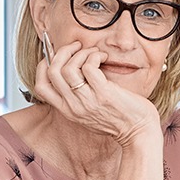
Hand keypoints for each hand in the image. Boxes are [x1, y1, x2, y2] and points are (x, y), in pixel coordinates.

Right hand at [33, 40, 157, 146]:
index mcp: (67, 111)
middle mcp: (73, 106)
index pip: (41, 87)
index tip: (59, 56)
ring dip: (82, 53)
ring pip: (68, 67)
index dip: (44, 65)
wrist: (138, 133)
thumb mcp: (90, 113)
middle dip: (63, 52)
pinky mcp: (103, 93)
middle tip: (77, 46)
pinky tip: (104, 58)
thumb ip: (78, 98)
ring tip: (95, 53)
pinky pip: (89, 66)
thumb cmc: (119, 120)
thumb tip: (72, 71)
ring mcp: (87, 100)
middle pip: (52, 72)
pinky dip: (95, 56)